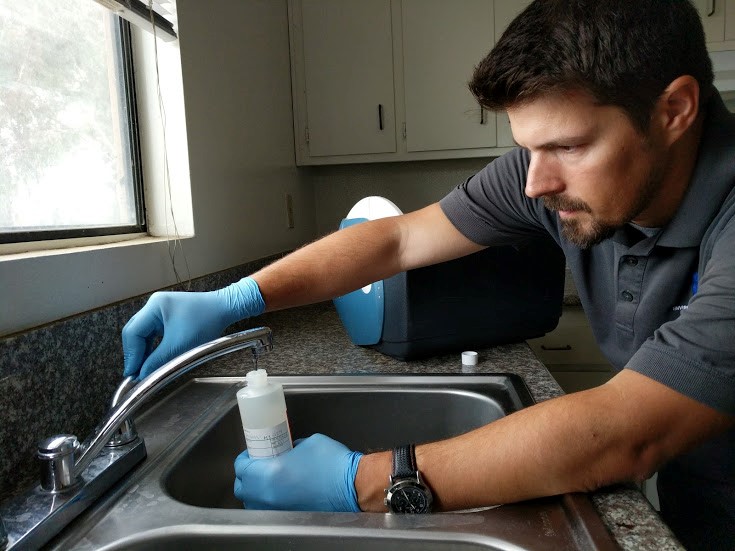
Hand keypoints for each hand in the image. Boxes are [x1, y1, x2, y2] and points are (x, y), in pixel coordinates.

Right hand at [122, 277, 264, 379]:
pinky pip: (154, 332)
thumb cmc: (205, 322)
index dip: (131, 355)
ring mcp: (161, 309)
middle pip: (135, 331)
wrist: (225, 309)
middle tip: (136, 373)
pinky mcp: (169, 315)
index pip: (133, 332)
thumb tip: (142, 375)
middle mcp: (154, 304)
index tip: (132, 373)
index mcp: (154, 306)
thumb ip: (157, 361)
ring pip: (144, 333)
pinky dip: (152, 346)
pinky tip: (154, 358)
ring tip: (144, 368)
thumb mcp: (179, 345)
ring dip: (143, 350)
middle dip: (135, 353)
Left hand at [233, 434, 362, 511]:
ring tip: (268, 480)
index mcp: (269, 474)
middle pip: (242, 489)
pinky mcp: (288, 517)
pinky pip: (268, 510)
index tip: (252, 453)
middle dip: (246, 476)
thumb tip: (284, 451)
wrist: (352, 487)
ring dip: (255, 491)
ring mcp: (277, 510)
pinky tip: (282, 491)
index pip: (241, 468)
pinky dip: (269, 501)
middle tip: (257, 465)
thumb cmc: (332, 464)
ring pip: (253, 503)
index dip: (245, 458)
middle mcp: (269, 496)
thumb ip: (288, 447)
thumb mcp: (306, 443)